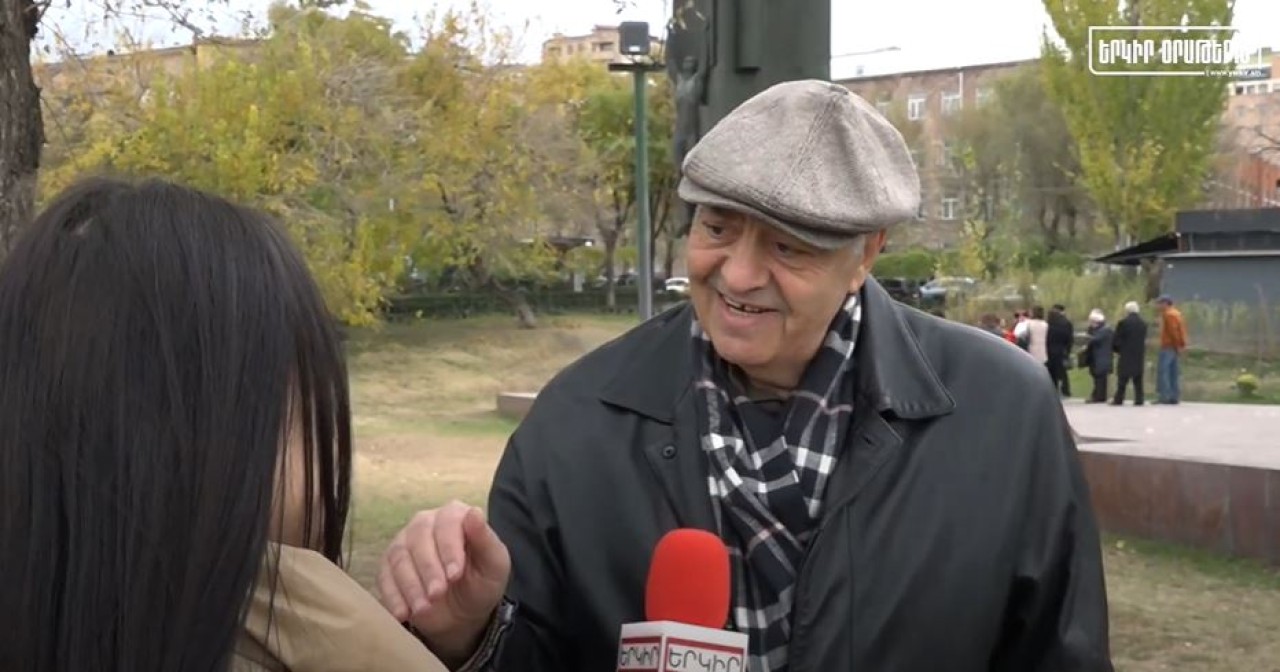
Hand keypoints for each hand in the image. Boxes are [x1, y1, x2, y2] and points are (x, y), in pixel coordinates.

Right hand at [378, 501, 511, 663]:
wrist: (463, 611)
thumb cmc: (481, 581)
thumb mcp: (494, 565)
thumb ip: (486, 539)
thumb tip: (474, 512)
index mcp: (455, 515)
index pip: (448, 523)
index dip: (449, 549)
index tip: (455, 575)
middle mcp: (426, 523)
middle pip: (419, 538)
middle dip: (429, 569)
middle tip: (437, 594)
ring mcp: (404, 542)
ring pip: (399, 557)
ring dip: (410, 585)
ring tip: (423, 609)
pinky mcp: (388, 565)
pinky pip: (384, 577)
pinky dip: (392, 596)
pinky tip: (402, 613)